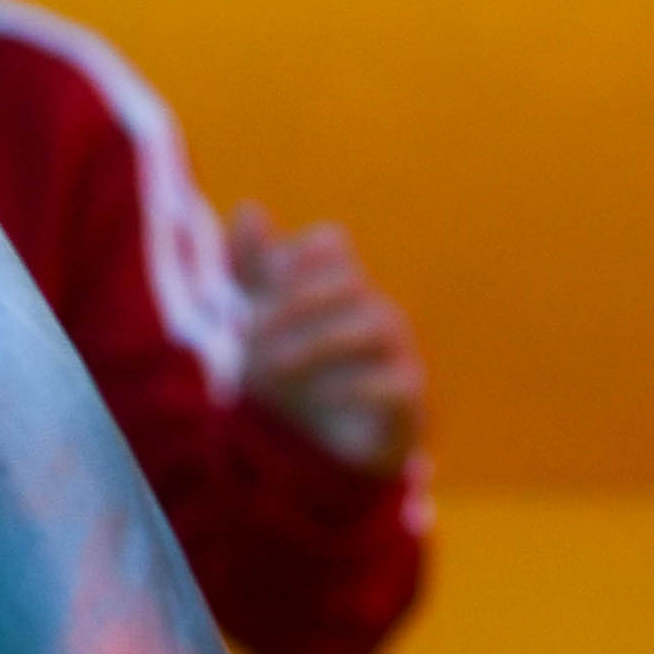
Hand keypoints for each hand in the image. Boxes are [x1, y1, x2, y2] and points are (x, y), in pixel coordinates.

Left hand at [228, 203, 427, 473]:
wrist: (314, 446)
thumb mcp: (259, 320)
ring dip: (314, 344)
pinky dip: (353, 388)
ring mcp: (397, 353)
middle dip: (293, 304)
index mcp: (340, 288)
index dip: (294, 257)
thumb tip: (250, 207)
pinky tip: (314, 398)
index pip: (331, 245)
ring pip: (376, 323)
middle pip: (350, 280)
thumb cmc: (289, 372)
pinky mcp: (409, 400)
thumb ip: (250, 266)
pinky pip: (396, 383)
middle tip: (244, 337)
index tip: (256, 289)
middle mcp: (374, 311)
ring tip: (268, 370)